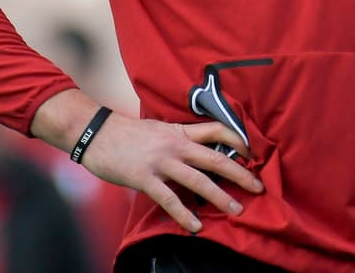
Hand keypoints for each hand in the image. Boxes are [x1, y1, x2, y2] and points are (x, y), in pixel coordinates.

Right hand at [79, 113, 263, 232]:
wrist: (96, 133)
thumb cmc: (126, 133)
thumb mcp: (158, 127)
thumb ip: (177, 137)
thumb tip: (196, 149)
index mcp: (178, 131)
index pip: (215, 129)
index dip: (236, 139)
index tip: (252, 151)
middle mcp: (175, 145)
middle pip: (214, 158)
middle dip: (239, 173)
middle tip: (258, 187)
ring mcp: (161, 162)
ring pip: (198, 180)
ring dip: (220, 197)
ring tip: (237, 210)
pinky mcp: (145, 178)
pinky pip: (169, 199)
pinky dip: (185, 215)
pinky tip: (197, 226)